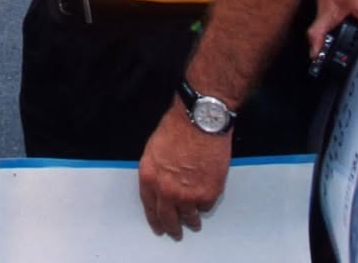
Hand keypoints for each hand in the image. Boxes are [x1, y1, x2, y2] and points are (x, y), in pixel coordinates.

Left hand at [138, 102, 230, 239]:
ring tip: (193, 223)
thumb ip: (156, 171)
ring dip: (191, 220)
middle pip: (168, 217)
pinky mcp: (209, 194)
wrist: (199, 122)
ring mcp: (188, 195)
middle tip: (175, 233)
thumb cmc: (176, 129)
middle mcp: (167, 190)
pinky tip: (204, 199)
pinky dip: (205, 204)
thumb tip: (160, 184)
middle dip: (172, 227)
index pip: (149, 205)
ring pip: (189, 217)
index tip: (158, 227)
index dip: (154, 219)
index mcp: (149, 176)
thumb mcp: (154, 149)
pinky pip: (206, 207)